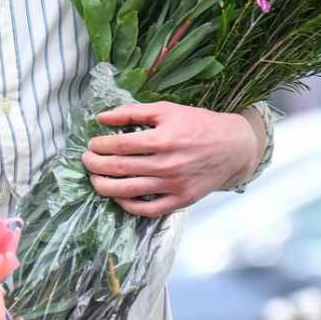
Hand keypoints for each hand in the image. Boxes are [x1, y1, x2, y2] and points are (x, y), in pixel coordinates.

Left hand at [82, 102, 258, 215]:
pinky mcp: (181, 200)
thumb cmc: (199, 125)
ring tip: (95, 180)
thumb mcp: (168, 110)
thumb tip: (102, 117)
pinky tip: (118, 197)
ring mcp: (174, 185)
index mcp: (163, 139)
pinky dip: (128, 205)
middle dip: (95, 166)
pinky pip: (148, 209)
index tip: (92, 145)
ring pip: (128, 192)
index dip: (99, 146)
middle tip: (87, 161)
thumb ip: (133, 111)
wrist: (233, 147)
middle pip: (119, 169)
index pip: (120, 145)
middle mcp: (167, 164)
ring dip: (104, 187)